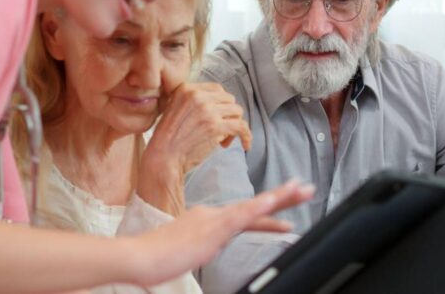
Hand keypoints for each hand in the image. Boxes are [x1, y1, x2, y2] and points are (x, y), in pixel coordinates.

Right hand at [128, 180, 314, 286]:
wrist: (139, 256)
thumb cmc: (156, 255)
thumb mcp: (184, 249)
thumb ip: (199, 244)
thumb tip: (209, 248)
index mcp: (206, 219)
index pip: (244, 214)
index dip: (266, 209)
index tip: (285, 206)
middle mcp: (213, 215)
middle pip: (254, 205)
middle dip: (282, 197)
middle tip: (304, 189)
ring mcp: (213, 220)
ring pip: (253, 206)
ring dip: (279, 198)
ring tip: (301, 191)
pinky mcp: (212, 229)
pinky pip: (241, 216)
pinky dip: (259, 207)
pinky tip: (274, 202)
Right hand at [146, 82, 250, 172]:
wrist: (163, 157)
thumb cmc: (169, 139)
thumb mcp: (175, 109)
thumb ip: (193, 102)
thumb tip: (220, 104)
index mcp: (186, 89)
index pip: (216, 89)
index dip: (221, 104)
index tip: (219, 116)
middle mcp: (197, 96)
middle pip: (229, 99)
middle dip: (228, 115)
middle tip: (221, 131)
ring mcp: (208, 110)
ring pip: (237, 111)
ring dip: (234, 126)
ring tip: (224, 140)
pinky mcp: (216, 126)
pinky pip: (241, 126)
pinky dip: (246, 136)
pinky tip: (246, 144)